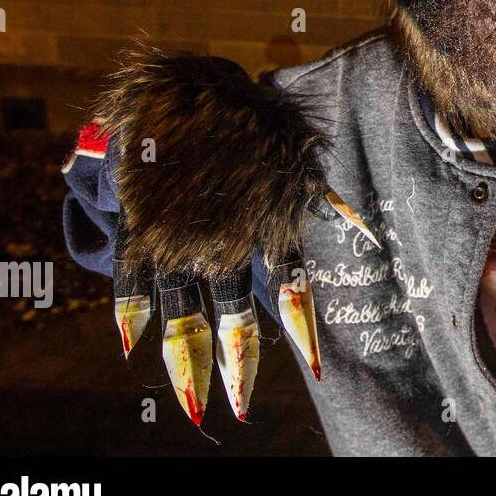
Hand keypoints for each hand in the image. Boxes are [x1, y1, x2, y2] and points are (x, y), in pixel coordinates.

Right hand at [96, 51, 337, 426]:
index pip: (287, 291)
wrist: (195, 84)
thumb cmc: (254, 117)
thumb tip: (364, 233)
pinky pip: (134, 277)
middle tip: (235, 410)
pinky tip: (131, 344)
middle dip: (235, 366)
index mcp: (265, 225)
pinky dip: (132, 309)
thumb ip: (322, 199)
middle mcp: (226, 242)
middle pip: (231, 319)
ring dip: (188, 359)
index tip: (314, 370)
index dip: (299, 332)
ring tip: (194, 404)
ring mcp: (181, 238)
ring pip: (184, 313)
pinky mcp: (142, 226)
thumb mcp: (295, 155)